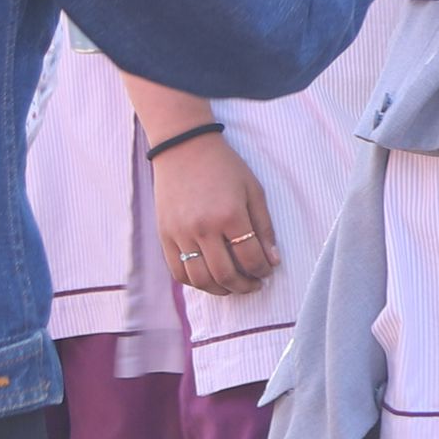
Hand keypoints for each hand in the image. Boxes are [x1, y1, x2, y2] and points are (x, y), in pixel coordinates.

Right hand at [155, 132, 282, 297]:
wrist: (184, 148)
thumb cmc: (224, 167)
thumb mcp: (253, 190)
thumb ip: (264, 227)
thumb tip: (273, 260)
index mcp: (230, 215)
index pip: (250, 258)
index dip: (263, 271)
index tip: (267, 271)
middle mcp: (203, 228)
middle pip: (226, 275)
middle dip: (245, 286)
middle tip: (254, 285)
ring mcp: (180, 233)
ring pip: (201, 279)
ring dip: (220, 290)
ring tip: (233, 286)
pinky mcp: (165, 236)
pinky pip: (178, 271)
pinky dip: (195, 282)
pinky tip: (209, 279)